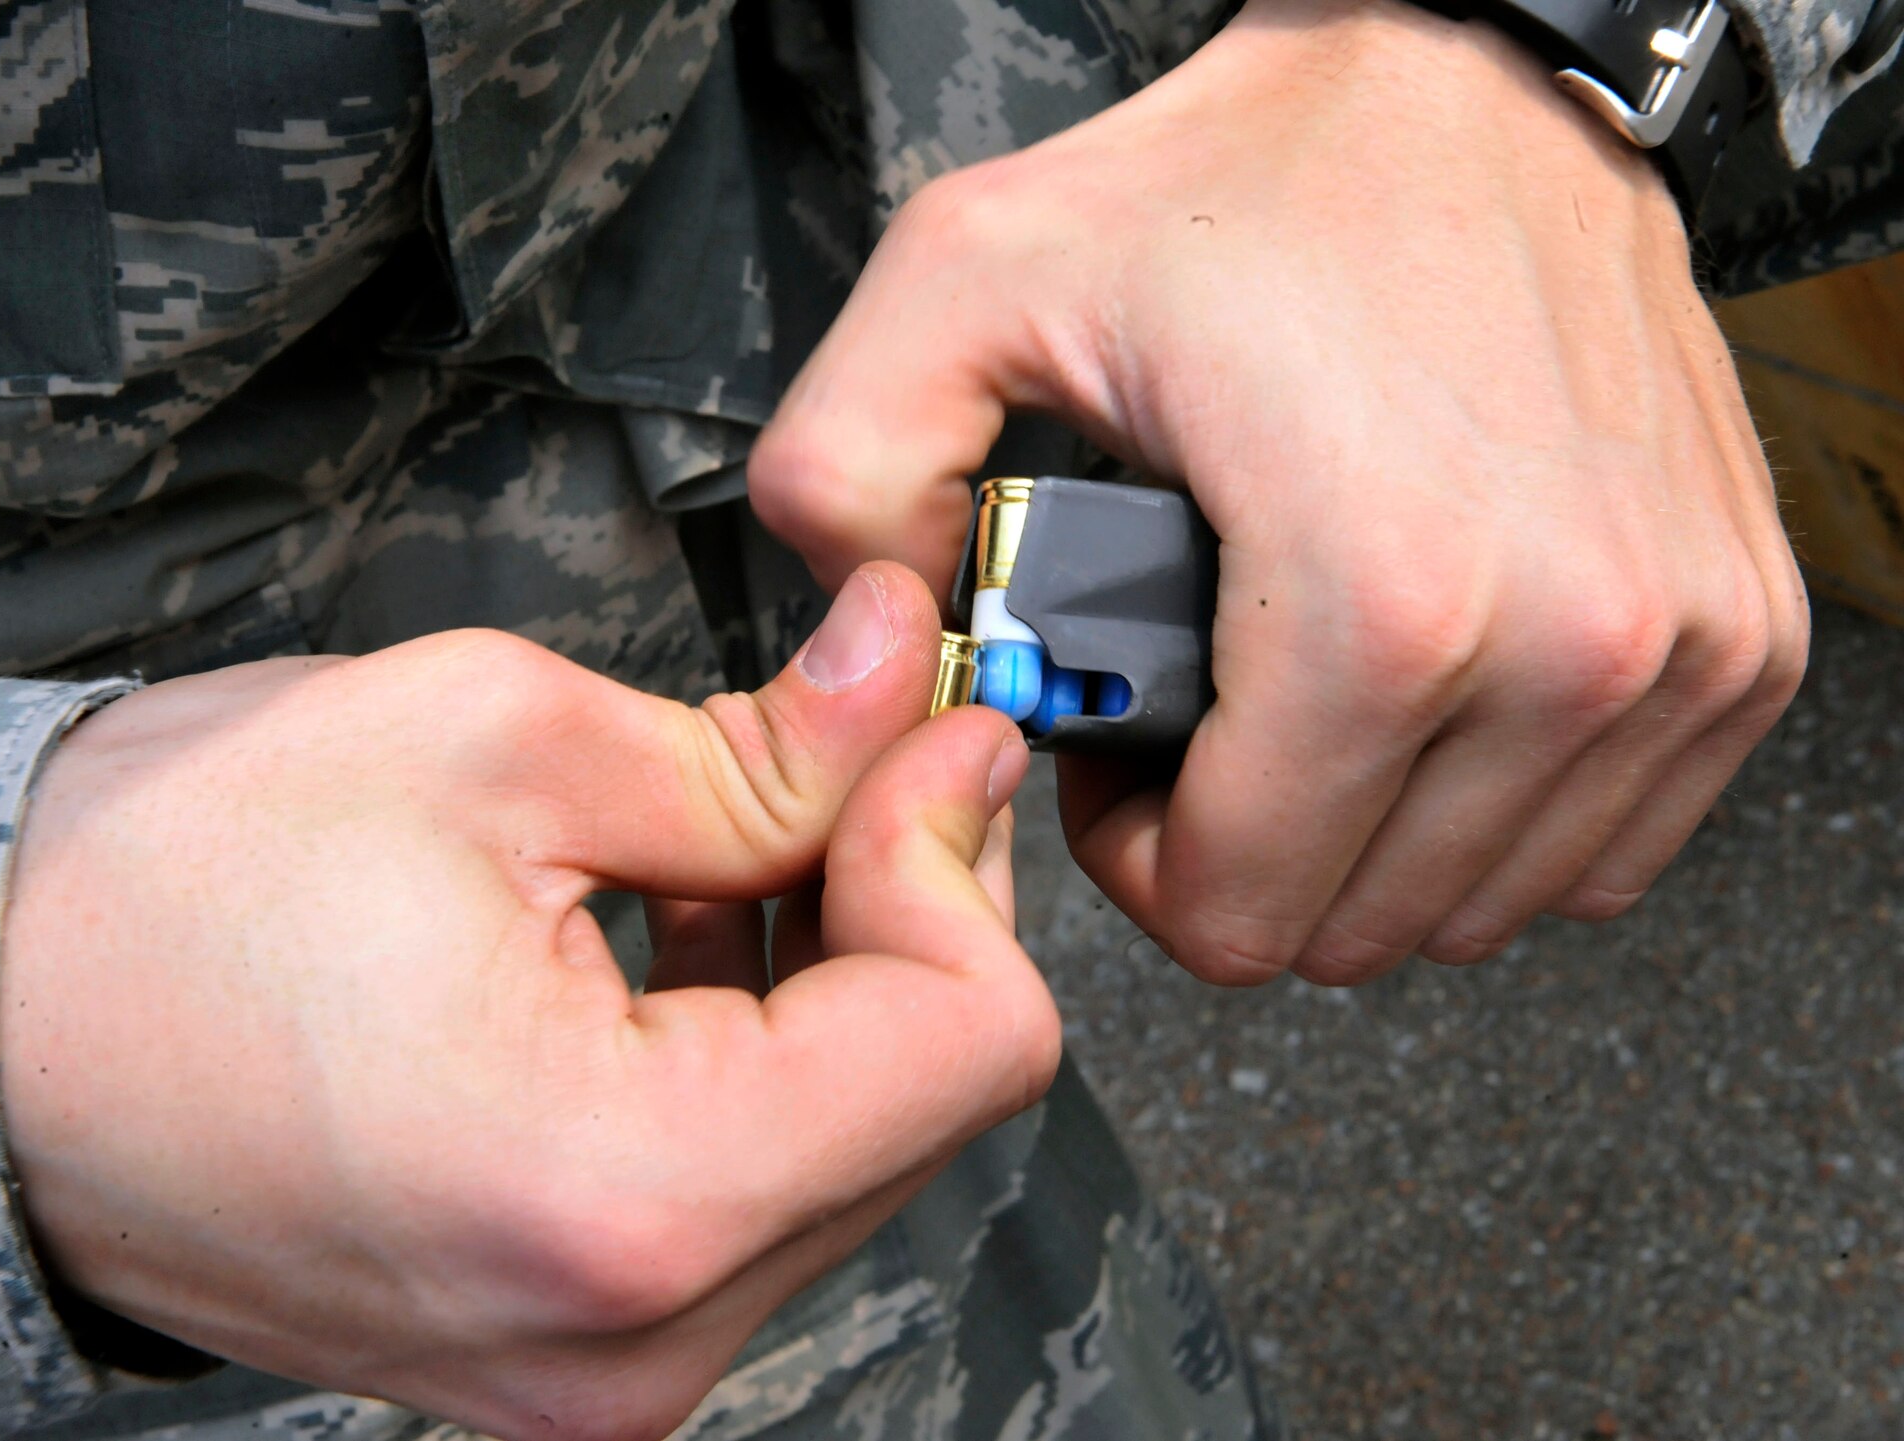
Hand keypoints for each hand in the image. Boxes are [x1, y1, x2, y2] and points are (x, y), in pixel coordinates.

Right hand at [0, 564, 1052, 1440]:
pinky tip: (691, 936)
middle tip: (854, 747)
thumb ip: (760, 740)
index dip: (955, 850)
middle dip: (907, 898)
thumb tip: (907, 683)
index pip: (963, 1043)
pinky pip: (754, 1190)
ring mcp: (603, 1367)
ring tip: (745, 834)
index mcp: (623, 1193)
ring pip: (852, 1144)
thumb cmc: (165, 895)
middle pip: (923, 1099)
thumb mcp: (492, 740)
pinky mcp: (572, 1347)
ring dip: (837, 973)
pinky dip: (762, 1050)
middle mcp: (632, 1335)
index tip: (929, 730)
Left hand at [748, 0, 1806, 984]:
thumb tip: (868, 646)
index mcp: (1382, 595)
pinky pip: (1608, 847)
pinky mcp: (1742, 639)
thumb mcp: (971, 284)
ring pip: (1481, 906)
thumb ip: (851, 475)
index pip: (1243, 914)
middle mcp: (1571, 644)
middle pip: (1357, 928)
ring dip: (1368, 845)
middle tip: (1201, 724)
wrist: (1468, 83)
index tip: (1125, 761)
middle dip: (1245, 856)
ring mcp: (1683, 650)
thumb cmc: (1254, 181)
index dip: (1142, 866)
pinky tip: (1426, 714)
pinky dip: (1498, 818)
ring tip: (1298, 708)